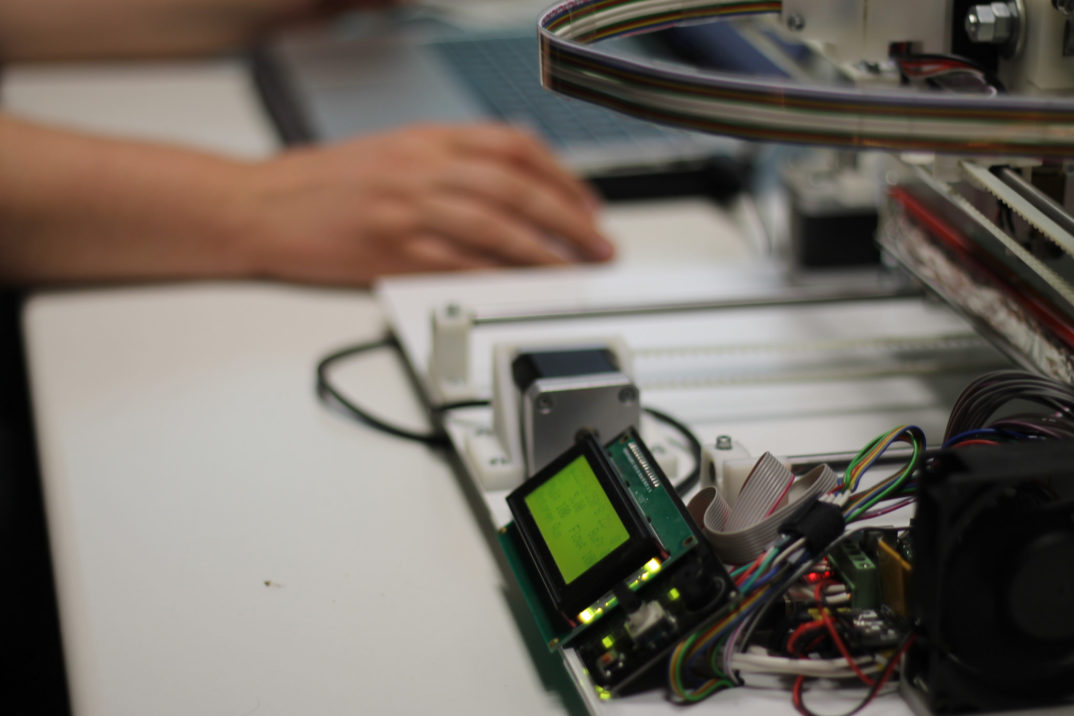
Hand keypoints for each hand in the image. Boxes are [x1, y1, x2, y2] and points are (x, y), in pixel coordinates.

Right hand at [235, 123, 613, 285]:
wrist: (259, 205)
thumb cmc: (319, 183)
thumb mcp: (391, 152)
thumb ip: (448, 162)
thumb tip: (508, 183)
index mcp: (426, 139)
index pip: (515, 148)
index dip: (563, 176)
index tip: (586, 202)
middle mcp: (423, 169)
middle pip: (519, 190)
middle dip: (570, 219)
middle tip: (598, 243)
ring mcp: (408, 211)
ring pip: (498, 228)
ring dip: (547, 252)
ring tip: (575, 270)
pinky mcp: (392, 252)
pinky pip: (461, 265)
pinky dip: (499, 277)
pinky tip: (522, 287)